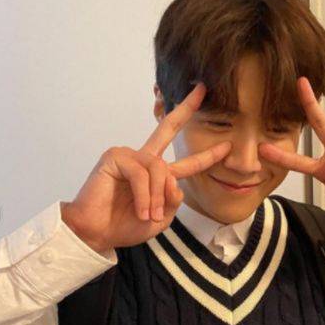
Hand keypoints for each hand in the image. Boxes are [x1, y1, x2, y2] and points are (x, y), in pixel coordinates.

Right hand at [61, 83, 231, 252]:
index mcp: (158, 175)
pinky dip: (144, 194)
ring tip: (148, 215)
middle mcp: (145, 160)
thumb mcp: (161, 218)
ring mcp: (129, 156)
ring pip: (159, 168)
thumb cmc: (125, 226)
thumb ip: (173, 199)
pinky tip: (140, 210)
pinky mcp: (115, 157)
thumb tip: (174, 180)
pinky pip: (142, 173)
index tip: (227, 146)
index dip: (207, 156)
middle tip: (201, 90)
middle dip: (186, 109)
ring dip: (156, 196)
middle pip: (168, 128)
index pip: (187, 163)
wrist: (97, 234)